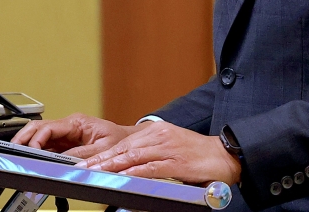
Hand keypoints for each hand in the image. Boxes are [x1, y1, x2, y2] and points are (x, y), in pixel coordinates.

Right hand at [10, 113, 142, 158]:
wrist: (127, 142)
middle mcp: (69, 125)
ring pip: (39, 134)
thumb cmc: (119, 141)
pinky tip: (30, 157)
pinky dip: (36, 150)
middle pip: (38, 127)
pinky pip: (46, 144)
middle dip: (24, 137)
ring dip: (28, 142)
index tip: (32, 151)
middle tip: (14, 149)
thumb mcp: (103, 149)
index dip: (36, 139)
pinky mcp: (65, 142)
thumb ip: (82, 154)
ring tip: (17, 153)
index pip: (49, 127)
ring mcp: (66, 133)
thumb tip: (64, 161)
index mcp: (76, 122)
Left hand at [79, 122, 241, 184]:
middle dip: (100, 158)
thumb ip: (149, 153)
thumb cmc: (198, 154)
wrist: (226, 155)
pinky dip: (135, 172)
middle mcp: (159, 136)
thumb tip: (128, 165)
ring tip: (95, 172)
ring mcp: (168, 148)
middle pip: (123, 148)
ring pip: (133, 156)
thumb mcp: (169, 147)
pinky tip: (123, 177)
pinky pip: (152, 168)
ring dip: (112, 165)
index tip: (86, 160)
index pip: (123, 142)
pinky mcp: (177, 162)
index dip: (102, 152)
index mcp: (155, 131)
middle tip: (82, 166)